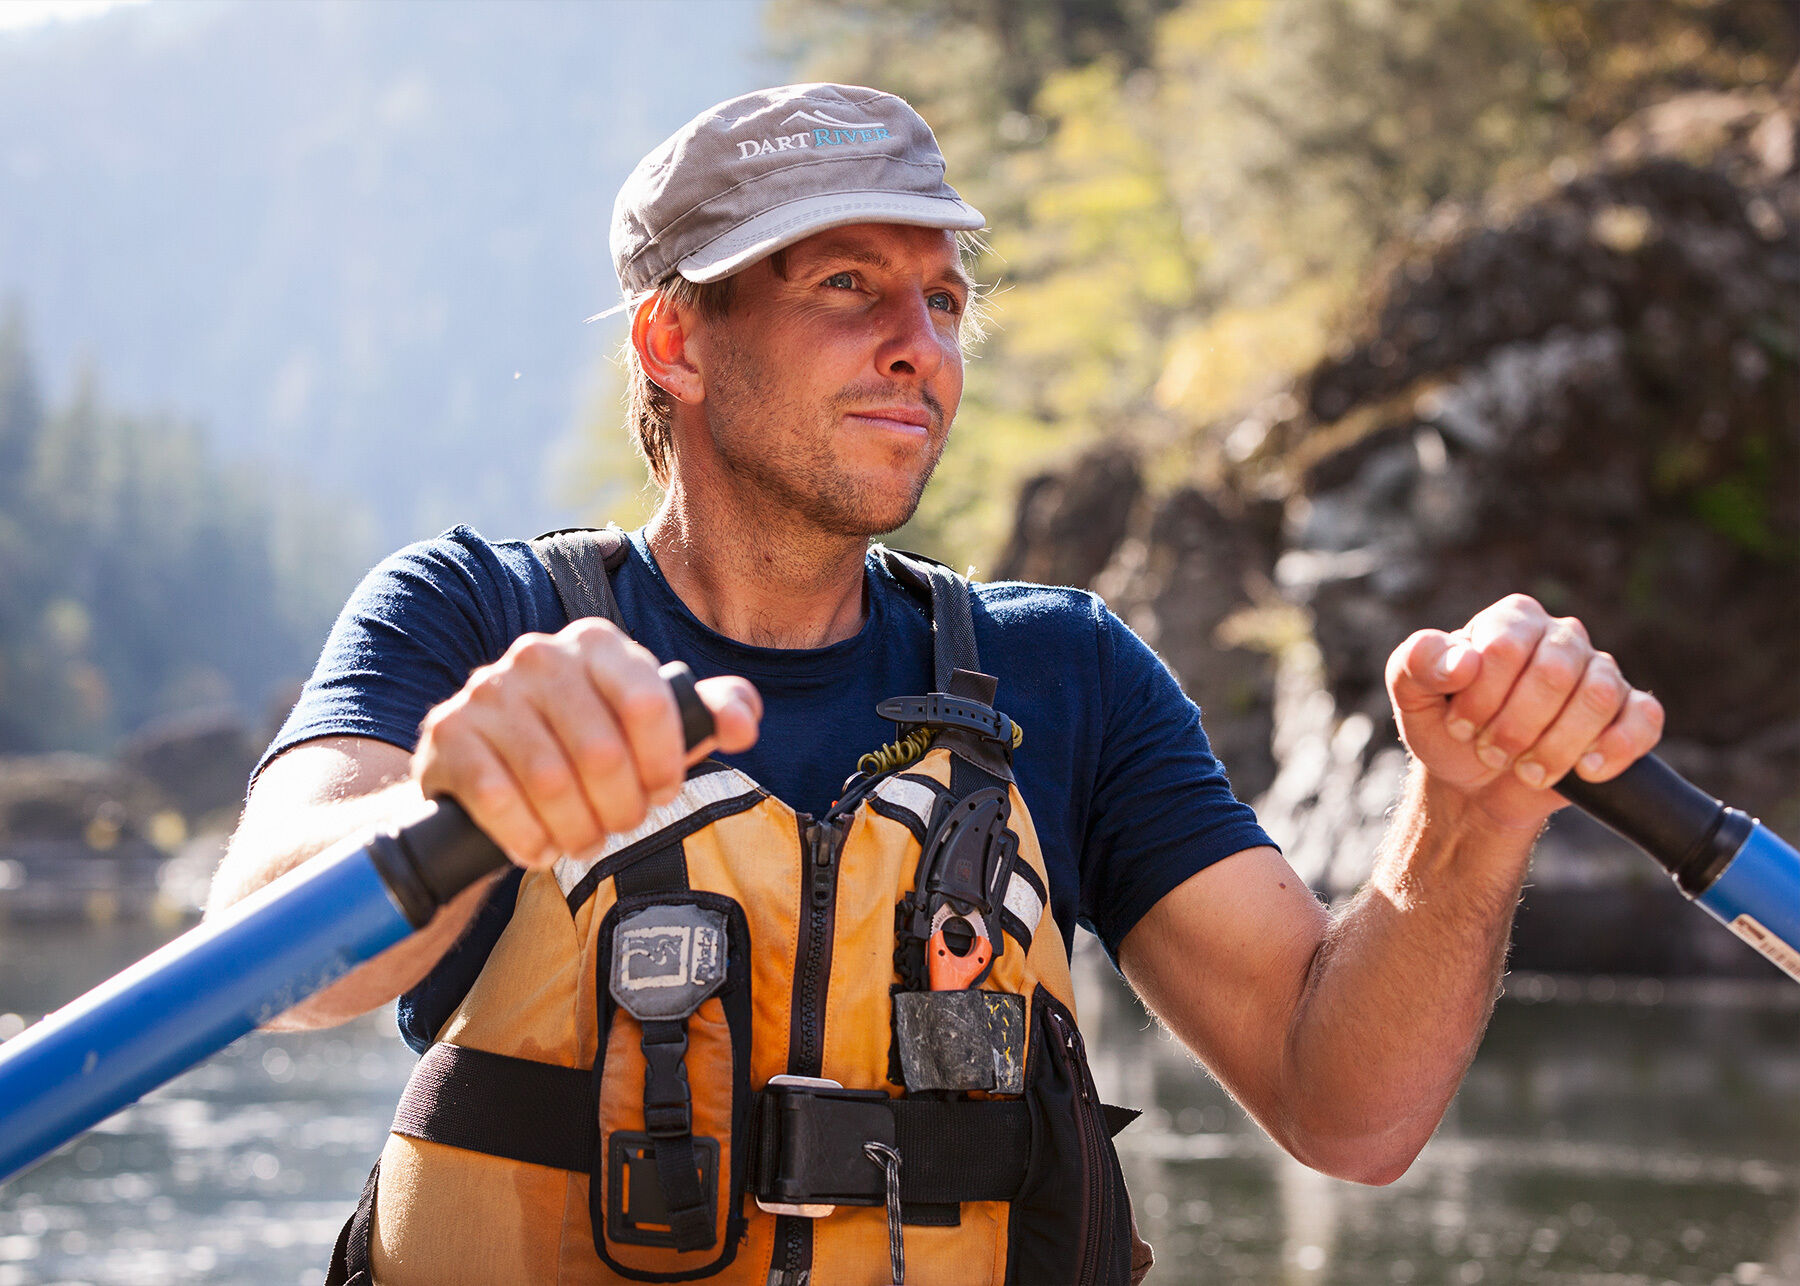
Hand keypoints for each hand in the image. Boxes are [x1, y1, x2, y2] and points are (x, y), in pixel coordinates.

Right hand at [410, 619, 760, 867]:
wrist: (486, 772)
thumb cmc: (584, 745)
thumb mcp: (651, 727)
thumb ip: (707, 715)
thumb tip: (743, 724)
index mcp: (596, 643)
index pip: (649, 703)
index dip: (665, 761)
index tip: (662, 790)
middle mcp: (538, 655)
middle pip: (603, 752)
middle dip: (622, 807)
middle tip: (621, 825)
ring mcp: (488, 691)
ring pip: (551, 780)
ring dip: (576, 828)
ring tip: (583, 840)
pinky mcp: (448, 733)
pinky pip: (498, 798)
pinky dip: (527, 837)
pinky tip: (538, 845)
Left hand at [1386, 594, 1662, 831]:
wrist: (1476, 783)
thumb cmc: (1448, 729)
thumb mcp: (1413, 698)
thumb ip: (1417, 666)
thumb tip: (1463, 660)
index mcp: (1513, 619)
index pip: (1506, 646)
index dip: (1480, 697)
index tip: (1459, 726)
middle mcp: (1562, 636)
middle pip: (1555, 674)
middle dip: (1515, 727)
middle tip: (1491, 752)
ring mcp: (1600, 672)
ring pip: (1598, 698)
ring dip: (1555, 746)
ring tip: (1526, 770)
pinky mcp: (1629, 713)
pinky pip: (1643, 720)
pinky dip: (1615, 749)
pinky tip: (1584, 770)